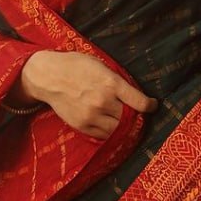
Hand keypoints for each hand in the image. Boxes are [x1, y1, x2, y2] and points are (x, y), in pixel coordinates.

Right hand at [20, 50, 157, 139]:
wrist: (48, 76)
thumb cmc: (76, 66)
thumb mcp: (100, 65)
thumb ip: (117, 81)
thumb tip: (135, 95)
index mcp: (110, 83)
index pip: (140, 102)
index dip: (150, 106)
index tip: (152, 106)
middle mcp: (103, 101)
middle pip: (130, 118)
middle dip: (137, 117)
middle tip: (139, 115)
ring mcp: (92, 115)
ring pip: (118, 129)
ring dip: (125, 127)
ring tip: (126, 122)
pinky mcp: (82, 125)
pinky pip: (103, 135)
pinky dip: (110, 132)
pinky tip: (111, 125)